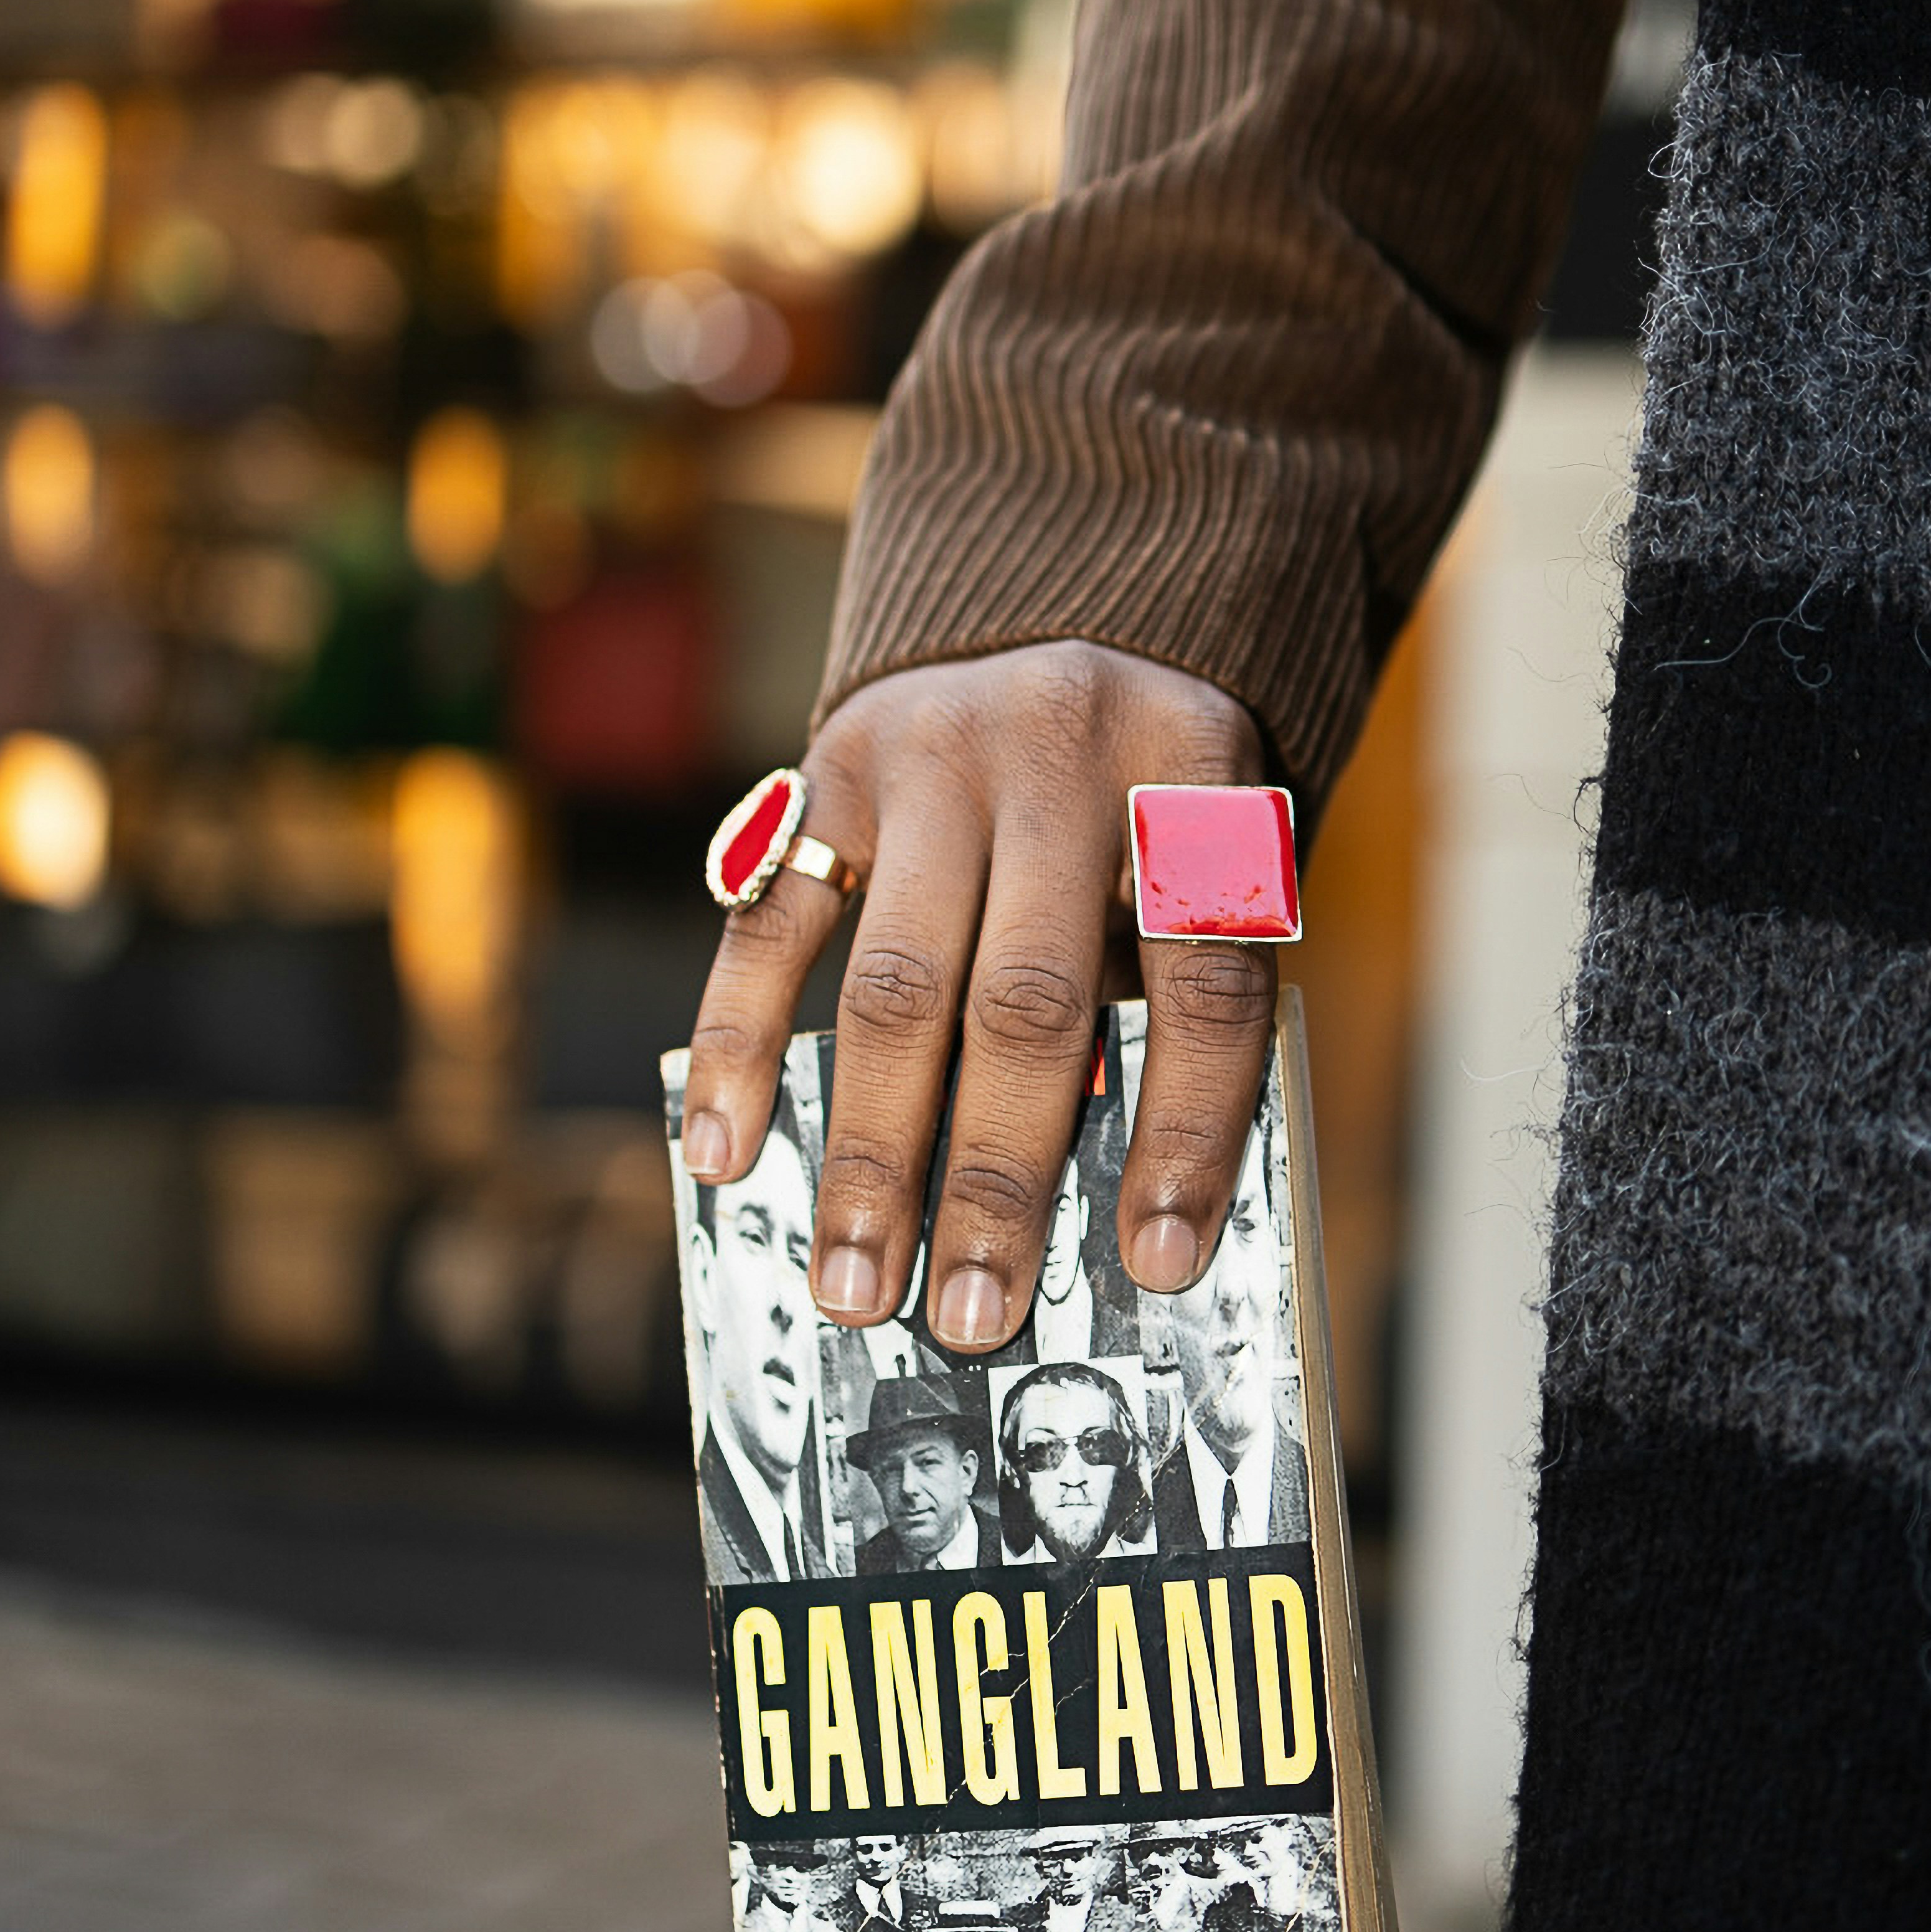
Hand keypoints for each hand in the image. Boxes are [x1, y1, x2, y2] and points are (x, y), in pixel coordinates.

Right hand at [680, 641, 1273, 1350]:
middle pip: (1033, 1000)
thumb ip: (1166, 996)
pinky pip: (772, 920)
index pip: (1204, 979)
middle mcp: (1062, 750)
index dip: (1187, 1129)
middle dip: (1001, 1176)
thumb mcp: (1205, 858)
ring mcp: (935, 749)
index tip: (1159, 1262)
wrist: (1069, 613)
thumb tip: (1102, 1209)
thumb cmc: (1151, 797)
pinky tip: (725, 1158)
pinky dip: (742, 1044)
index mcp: (1196, 777)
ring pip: (900, 983)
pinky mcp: (833, 763)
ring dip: (874, 1151)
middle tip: (976, 1318)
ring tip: (858, 1286)